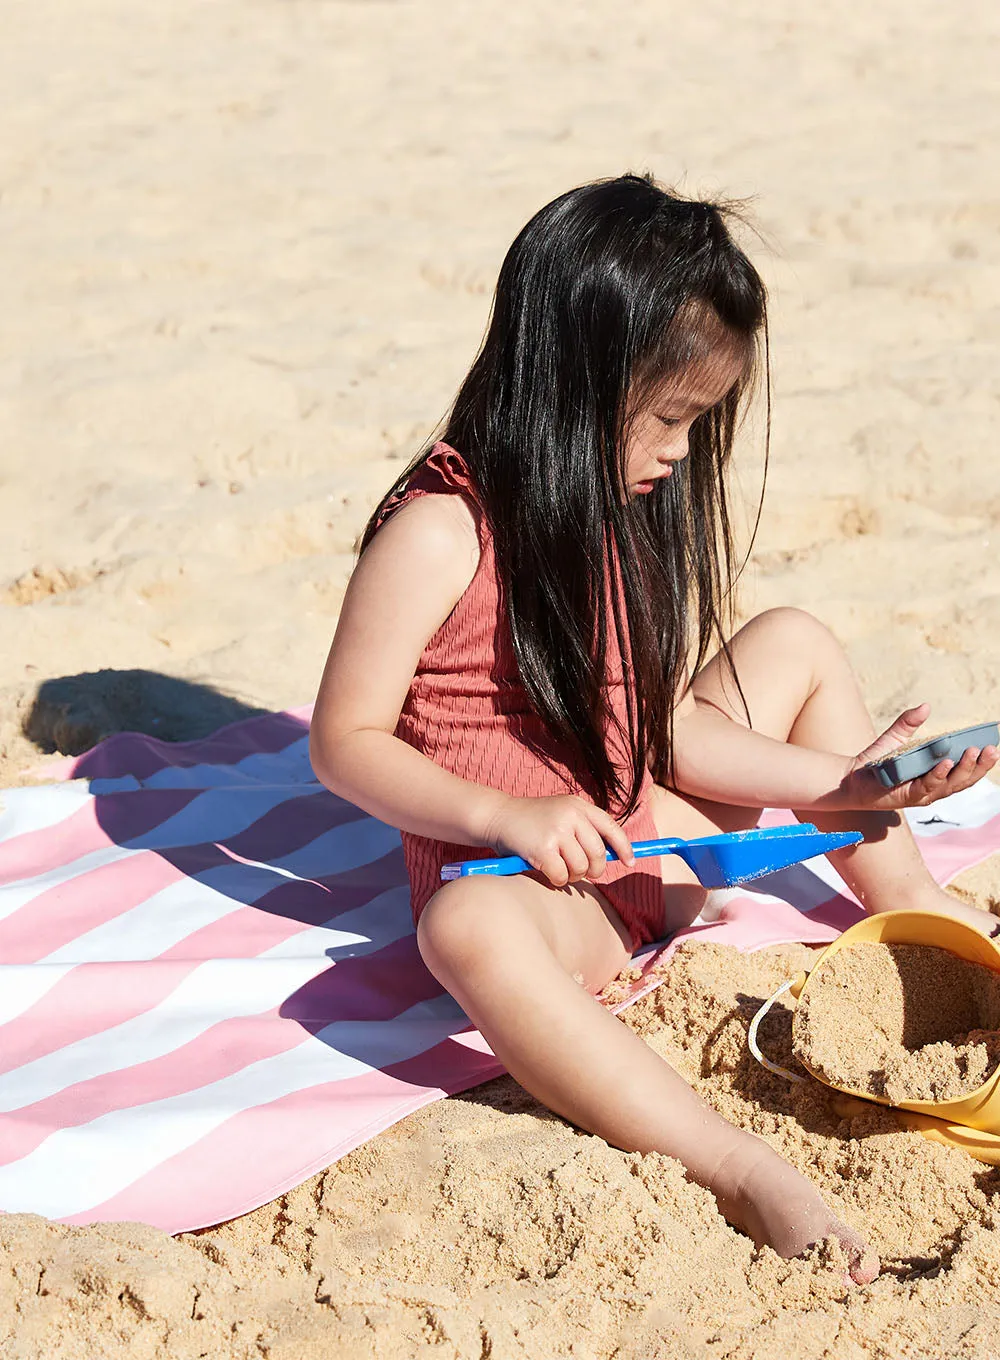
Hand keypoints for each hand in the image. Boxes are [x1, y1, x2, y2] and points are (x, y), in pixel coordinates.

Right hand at [482, 793, 635, 887]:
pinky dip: (557, 880)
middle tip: (584, 873)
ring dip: (572, 875)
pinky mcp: (542, 848)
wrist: (498, 816)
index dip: (624, 847)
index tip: (629, 861)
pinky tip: (546, 871)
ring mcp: (556, 831)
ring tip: (559, 868)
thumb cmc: (532, 821)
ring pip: (580, 867)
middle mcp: (571, 815)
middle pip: (598, 853)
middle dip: (594, 869)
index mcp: (578, 805)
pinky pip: (561, 876)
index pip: (611, 827)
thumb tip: (611, 856)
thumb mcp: (561, 814)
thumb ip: (583, 829)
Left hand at [840, 704, 999, 810]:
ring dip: (963, 770)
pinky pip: (927, 787)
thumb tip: (925, 706)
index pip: (965, 771)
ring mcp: (922, 793)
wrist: (851, 778)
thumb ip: (909, 722)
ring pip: (950, 785)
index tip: (993, 747)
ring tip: (973, 753)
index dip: (981, 762)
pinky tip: (944, 764)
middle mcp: (933, 787)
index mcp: (936, 774)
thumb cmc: (877, 761)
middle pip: (963, 780)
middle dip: (979, 766)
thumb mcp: (895, 737)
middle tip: (990, 750)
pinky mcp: (907, 797)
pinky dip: (937, 775)